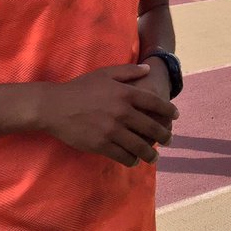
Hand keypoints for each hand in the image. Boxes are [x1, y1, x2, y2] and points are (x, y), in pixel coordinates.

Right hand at [40, 64, 178, 166]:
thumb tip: (148, 69)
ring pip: (139, 145)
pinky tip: (134, 160)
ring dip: (150, 153)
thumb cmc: (80, 88)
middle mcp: (122, 112)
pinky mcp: (101, 144)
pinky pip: (122, 155)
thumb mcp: (105, 73)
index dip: (168, 111)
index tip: (175, 116)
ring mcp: (112, 130)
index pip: (155, 103)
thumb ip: (128, 71)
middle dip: (164, 135)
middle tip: (169, 140)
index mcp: (125, 93)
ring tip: (154, 156)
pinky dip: (131, 159)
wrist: (54, 106)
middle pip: (151, 127)